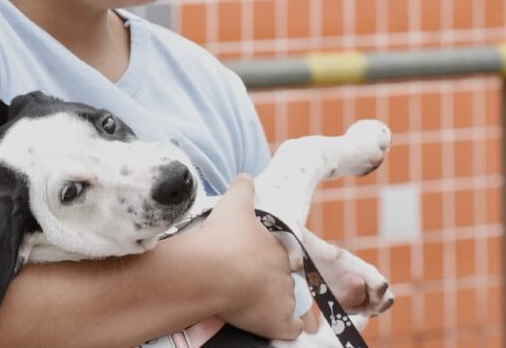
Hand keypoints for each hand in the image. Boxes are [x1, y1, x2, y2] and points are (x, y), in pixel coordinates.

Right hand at [197, 174, 303, 339]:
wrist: (213, 269)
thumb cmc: (223, 237)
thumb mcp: (232, 204)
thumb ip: (242, 189)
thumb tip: (246, 175)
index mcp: (276, 247)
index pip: (279, 256)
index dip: (266, 261)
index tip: (251, 264)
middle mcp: (284, 272)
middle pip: (283, 280)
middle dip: (269, 283)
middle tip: (246, 284)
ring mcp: (283, 298)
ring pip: (289, 304)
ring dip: (277, 305)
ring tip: (255, 306)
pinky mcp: (277, 321)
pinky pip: (291, 329)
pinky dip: (286, 328)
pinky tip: (273, 326)